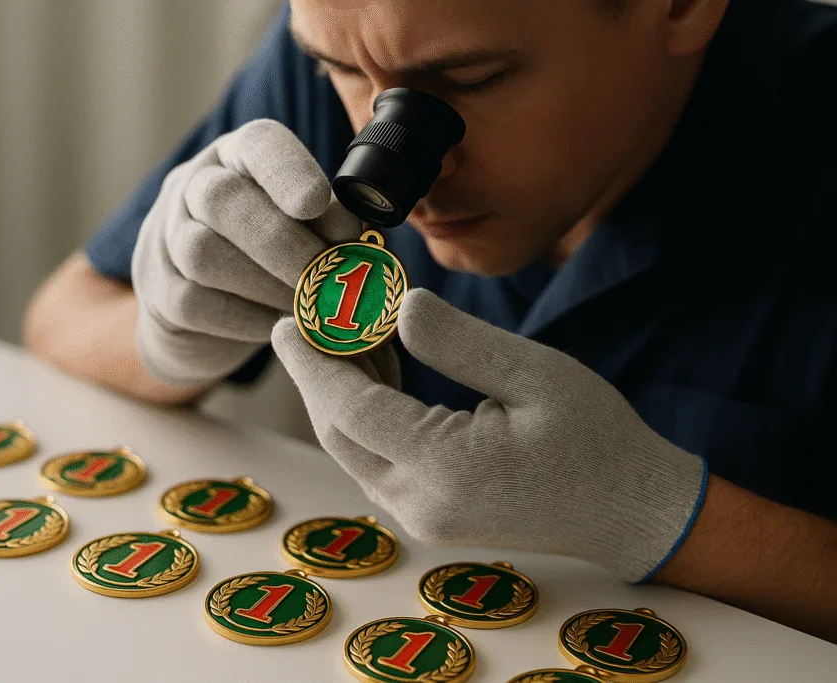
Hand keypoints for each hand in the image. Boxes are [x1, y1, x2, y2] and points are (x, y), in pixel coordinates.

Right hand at [131, 119, 360, 386]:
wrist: (203, 308)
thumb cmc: (269, 254)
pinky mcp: (160, 291)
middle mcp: (194, 186)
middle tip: (325, 273)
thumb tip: (356, 235)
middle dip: (280, 239)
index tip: (317, 203)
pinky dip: (245, 317)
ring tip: (309, 304)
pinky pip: (195, 302)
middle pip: (220, 199)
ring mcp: (166, 238)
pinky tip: (279, 326)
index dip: (287, 171)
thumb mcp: (303, 227)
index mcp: (239, 157)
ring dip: (265, 282)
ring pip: (202, 252)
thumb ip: (328, 223)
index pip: (257, 144)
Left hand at [272, 288, 707, 581]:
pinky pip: (378, 460)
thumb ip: (458, 342)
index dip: (314, 363)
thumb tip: (398, 307)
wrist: (631, 511)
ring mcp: (422, 516)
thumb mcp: (534, 374)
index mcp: (447, 469)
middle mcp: (421, 504)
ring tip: (343, 334)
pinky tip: (378, 370)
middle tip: (307, 320)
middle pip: (339, 432)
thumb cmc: (597, 439)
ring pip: (353, 448)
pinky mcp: (430, 515)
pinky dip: (367, 416)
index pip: (352, 409)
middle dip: (316, 375)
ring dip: (340, 393)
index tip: (287, 322)